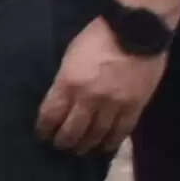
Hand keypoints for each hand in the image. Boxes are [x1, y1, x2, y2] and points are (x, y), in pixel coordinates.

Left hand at [37, 20, 163, 156]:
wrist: (136, 30)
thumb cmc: (97, 38)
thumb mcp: (70, 57)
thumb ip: (64, 81)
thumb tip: (60, 101)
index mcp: (68, 83)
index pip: (50, 115)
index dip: (44, 129)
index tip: (42, 135)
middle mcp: (89, 98)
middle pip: (72, 130)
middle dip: (63, 142)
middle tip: (60, 146)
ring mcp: (114, 104)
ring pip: (97, 135)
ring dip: (86, 146)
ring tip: (80, 150)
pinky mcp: (135, 106)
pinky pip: (121, 131)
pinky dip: (111, 142)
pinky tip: (104, 147)